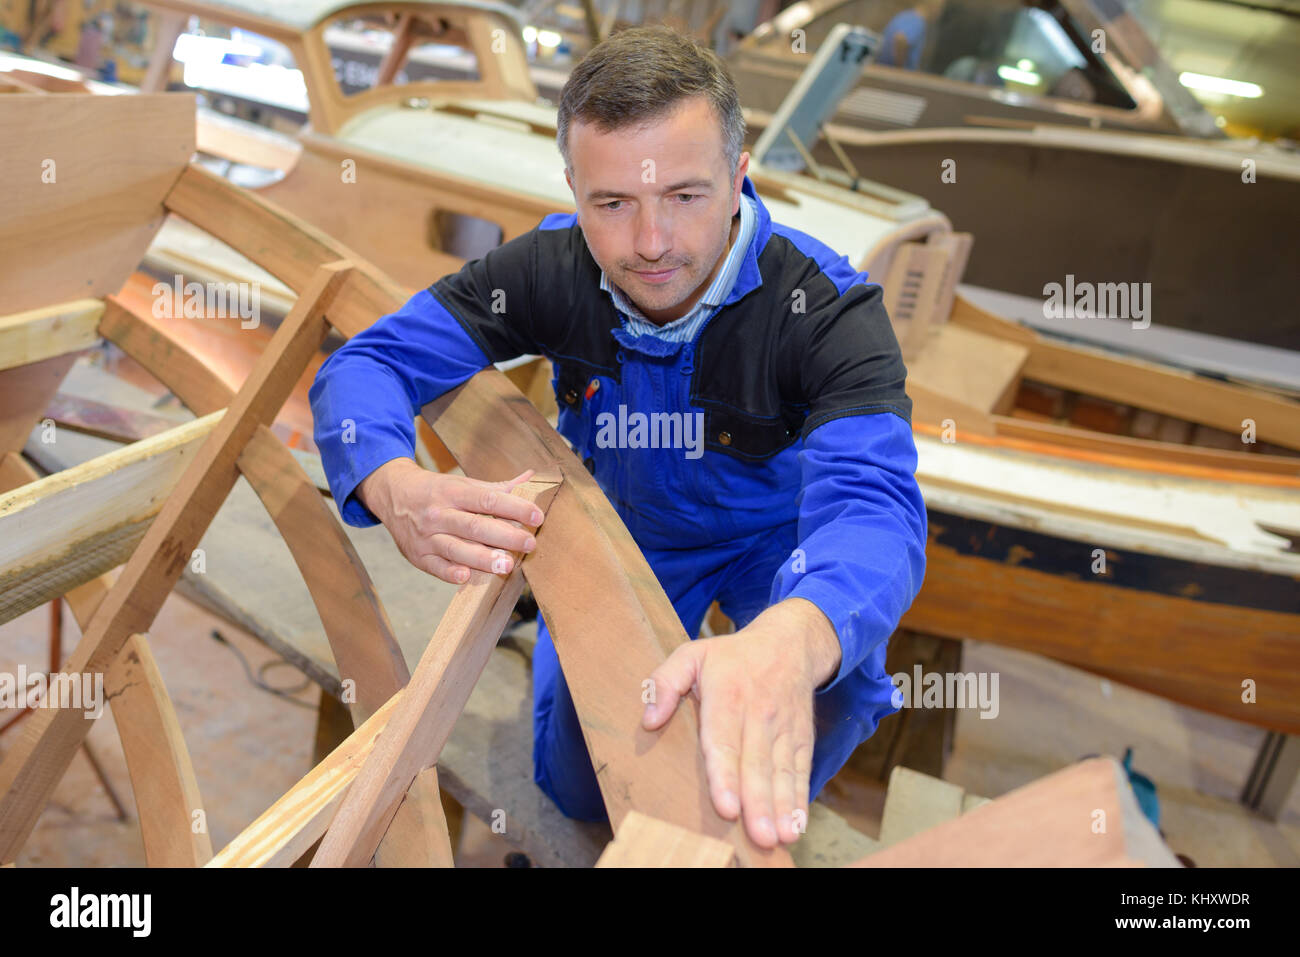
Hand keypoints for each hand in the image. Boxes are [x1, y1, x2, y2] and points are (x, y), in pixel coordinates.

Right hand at [358, 457, 543, 583]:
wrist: (393, 494)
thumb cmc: (437, 491)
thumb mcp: (464, 484)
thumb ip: (498, 487)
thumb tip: (531, 478)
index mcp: (453, 492)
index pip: (488, 500)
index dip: (514, 508)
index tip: (537, 516)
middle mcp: (439, 513)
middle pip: (474, 526)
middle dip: (504, 536)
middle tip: (530, 543)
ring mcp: (427, 536)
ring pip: (455, 548)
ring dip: (482, 558)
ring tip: (507, 565)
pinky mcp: (418, 555)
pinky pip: (434, 566)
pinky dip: (449, 572)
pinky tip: (466, 577)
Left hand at [641, 598, 840, 847]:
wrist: (789, 642)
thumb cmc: (732, 655)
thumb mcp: (691, 654)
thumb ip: (665, 682)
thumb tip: (649, 719)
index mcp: (727, 696)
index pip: (724, 741)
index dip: (726, 776)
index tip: (727, 806)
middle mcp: (758, 714)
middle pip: (757, 765)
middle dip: (758, 803)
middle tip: (759, 836)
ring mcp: (783, 728)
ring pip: (782, 772)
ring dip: (782, 807)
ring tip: (782, 837)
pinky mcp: (801, 738)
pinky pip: (800, 770)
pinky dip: (800, 798)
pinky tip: (797, 824)